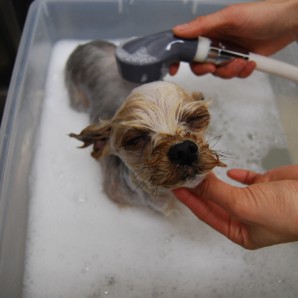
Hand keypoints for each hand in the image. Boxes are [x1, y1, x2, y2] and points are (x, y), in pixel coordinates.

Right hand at [170, 0, 297, 78]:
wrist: (288, 24)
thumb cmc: (262, 14)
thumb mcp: (230, 17)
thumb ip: (203, 25)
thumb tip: (178, 30)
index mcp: (209, 30)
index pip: (187, 45)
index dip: (179, 57)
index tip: (174, 69)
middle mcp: (216, 43)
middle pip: (199, 64)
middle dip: (207, 68)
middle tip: (216, 65)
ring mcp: (227, 54)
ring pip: (217, 73)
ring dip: (229, 71)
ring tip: (242, 61)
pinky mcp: (239, 63)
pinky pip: (233, 75)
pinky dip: (241, 72)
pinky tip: (250, 63)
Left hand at [173, 165, 297, 248]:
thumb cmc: (285, 213)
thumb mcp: (244, 206)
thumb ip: (217, 193)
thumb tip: (195, 183)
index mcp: (240, 231)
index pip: (206, 213)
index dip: (190, 200)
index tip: (176, 188)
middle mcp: (245, 216)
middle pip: (215, 200)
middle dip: (199, 189)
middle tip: (183, 176)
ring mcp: (256, 200)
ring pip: (228, 189)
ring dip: (214, 180)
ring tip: (198, 170)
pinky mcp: (266, 185)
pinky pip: (246, 180)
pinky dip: (236, 174)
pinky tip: (228, 169)